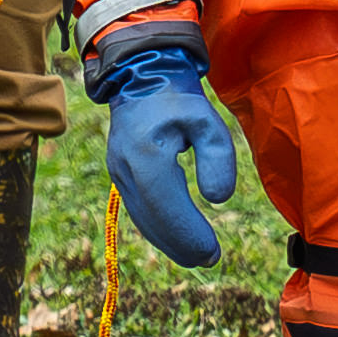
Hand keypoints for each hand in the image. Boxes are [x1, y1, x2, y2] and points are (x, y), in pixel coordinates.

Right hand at [89, 27, 236, 269]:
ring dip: (169, 242)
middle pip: (152, 220)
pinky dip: (159, 229)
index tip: (213, 251)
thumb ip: (218, 158)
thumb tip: (217, 200)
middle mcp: (126, 169)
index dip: (188, 233)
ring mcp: (119, 174)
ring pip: (143, 219)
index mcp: (146, 155)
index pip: (167, 206)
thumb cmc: (179, 100)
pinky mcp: (121, 176)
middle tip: (210, 259)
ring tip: (198, 255)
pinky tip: (178, 239)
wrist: (142, 77)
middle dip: (181, 245)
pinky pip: (139, 210)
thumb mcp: (208, 121)